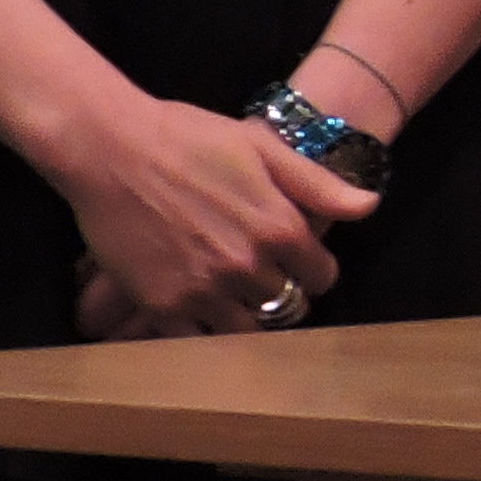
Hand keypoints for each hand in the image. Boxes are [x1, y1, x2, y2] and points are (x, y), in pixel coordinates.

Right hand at [55, 100, 374, 340]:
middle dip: (280, 294)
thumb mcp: (262, 148)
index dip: (312, 271)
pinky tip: (195, 313)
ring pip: (245, 331)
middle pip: (287, 307)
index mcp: (280, 228)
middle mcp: (248, 266)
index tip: (297, 264)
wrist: (111, 149)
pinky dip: (200, 333)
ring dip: (243, 317)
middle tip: (261, 281)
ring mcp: (204, 290)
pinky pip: (196, 342)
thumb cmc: (188, 137)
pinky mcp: (161, 306)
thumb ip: (317, 184)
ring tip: (229, 298)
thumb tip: (369, 208)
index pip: (320, 277)